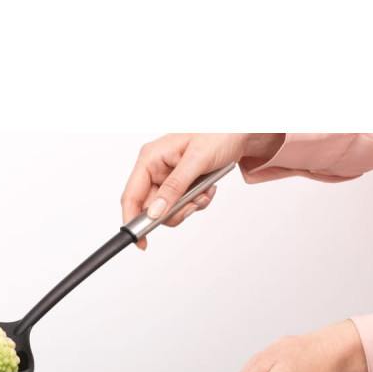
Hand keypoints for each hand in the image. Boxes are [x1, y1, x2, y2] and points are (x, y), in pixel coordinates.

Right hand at [121, 133, 283, 248]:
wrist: (241, 130)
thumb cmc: (219, 133)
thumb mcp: (196, 160)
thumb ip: (174, 187)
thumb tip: (155, 211)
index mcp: (150, 158)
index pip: (131, 196)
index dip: (132, 221)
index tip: (142, 241)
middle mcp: (155, 169)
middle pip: (151, 208)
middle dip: (173, 212)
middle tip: (191, 205)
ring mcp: (167, 178)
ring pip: (167, 210)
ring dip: (188, 207)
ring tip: (203, 192)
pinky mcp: (180, 184)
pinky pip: (181, 205)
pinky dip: (196, 202)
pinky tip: (206, 188)